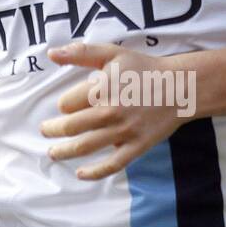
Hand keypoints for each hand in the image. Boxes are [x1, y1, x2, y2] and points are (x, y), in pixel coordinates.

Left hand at [41, 42, 191, 179]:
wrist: (179, 88)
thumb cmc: (144, 69)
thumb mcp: (112, 54)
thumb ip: (81, 53)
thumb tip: (52, 54)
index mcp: (101, 89)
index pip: (67, 104)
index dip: (64, 104)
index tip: (67, 105)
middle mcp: (109, 112)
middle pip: (70, 127)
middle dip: (53, 130)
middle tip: (46, 130)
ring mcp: (123, 132)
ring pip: (84, 146)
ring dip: (64, 152)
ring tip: (53, 152)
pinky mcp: (136, 146)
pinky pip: (112, 165)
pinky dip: (94, 172)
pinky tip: (81, 174)